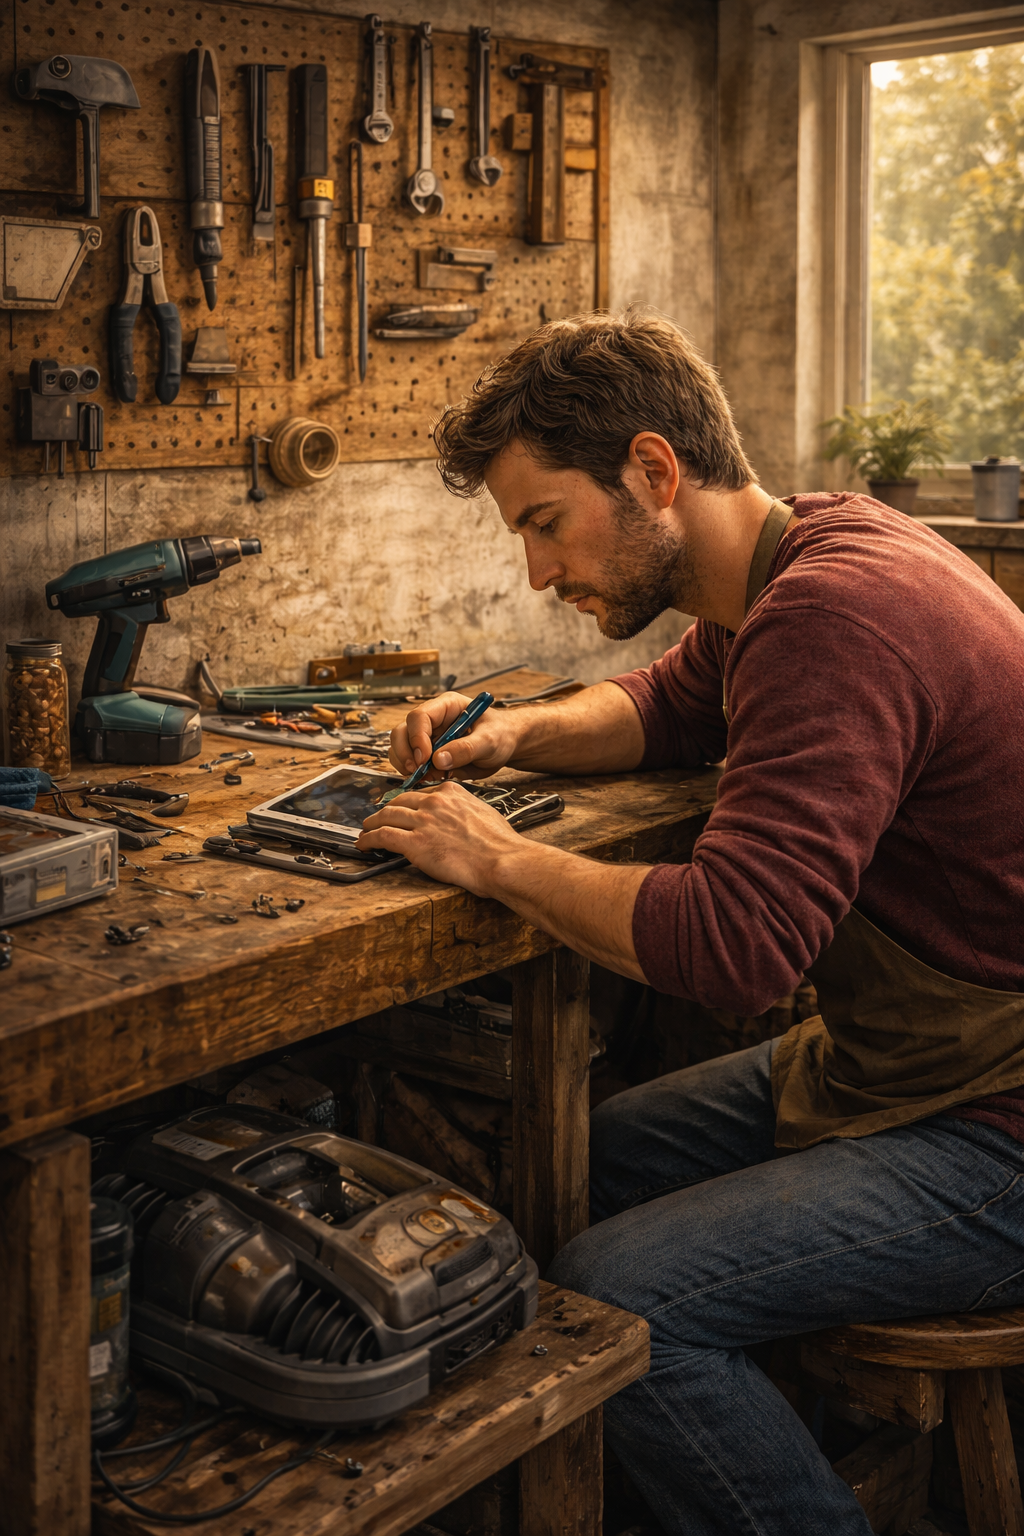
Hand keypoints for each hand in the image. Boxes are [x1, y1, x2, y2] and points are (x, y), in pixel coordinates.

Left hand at [357, 779, 520, 892]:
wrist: (502, 860)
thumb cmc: (499, 844)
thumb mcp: (482, 814)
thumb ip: (464, 811)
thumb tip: (457, 820)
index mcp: (451, 792)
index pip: (420, 793)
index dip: (407, 803)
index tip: (402, 809)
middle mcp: (434, 802)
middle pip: (399, 801)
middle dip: (385, 810)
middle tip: (378, 818)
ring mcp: (423, 821)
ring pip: (386, 816)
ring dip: (372, 823)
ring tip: (366, 830)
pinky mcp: (415, 843)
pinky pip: (383, 836)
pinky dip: (369, 839)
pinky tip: (364, 844)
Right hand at [389, 691, 521, 781]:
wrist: (506, 746)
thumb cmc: (501, 734)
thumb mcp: (489, 740)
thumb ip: (465, 749)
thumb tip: (438, 760)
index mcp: (446, 707)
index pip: (419, 717)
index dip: (417, 737)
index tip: (425, 758)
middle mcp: (432, 720)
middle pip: (402, 732)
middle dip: (405, 753)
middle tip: (417, 771)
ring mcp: (428, 737)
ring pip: (401, 748)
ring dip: (407, 765)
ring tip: (427, 776)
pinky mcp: (429, 754)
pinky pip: (411, 763)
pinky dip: (415, 774)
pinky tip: (431, 778)